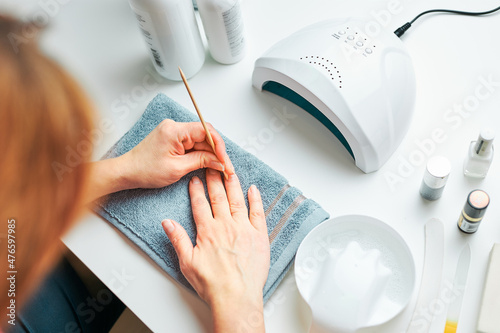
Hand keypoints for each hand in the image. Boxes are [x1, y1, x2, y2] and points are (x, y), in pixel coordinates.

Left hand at [120, 119, 233, 188]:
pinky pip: (192, 144)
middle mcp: (174, 127)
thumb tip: (219, 161)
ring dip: (210, 154)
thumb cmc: (145, 170)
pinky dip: (201, 154)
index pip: (206, 130)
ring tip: (219, 168)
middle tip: (226, 168)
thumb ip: (201, 161)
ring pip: (200, 141)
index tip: (224, 159)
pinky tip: (208, 163)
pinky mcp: (173, 139)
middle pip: (205, 136)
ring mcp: (174, 132)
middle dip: (217, 152)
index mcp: (174, 130)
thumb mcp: (177, 169)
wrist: (127, 172)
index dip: (219, 144)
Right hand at [162, 169, 269, 331]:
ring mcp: (244, 228)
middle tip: (211, 166)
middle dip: (214, 179)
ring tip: (229, 171)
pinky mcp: (259, 235)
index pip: (200, 204)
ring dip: (232, 184)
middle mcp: (226, 225)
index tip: (195, 179)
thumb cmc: (213, 284)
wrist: (236, 297)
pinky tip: (253, 189)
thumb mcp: (187, 262)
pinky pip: (257, 212)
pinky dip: (255, 199)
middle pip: (218, 197)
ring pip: (237, 200)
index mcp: (208, 231)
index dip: (196, 190)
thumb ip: (178, 239)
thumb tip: (167, 222)